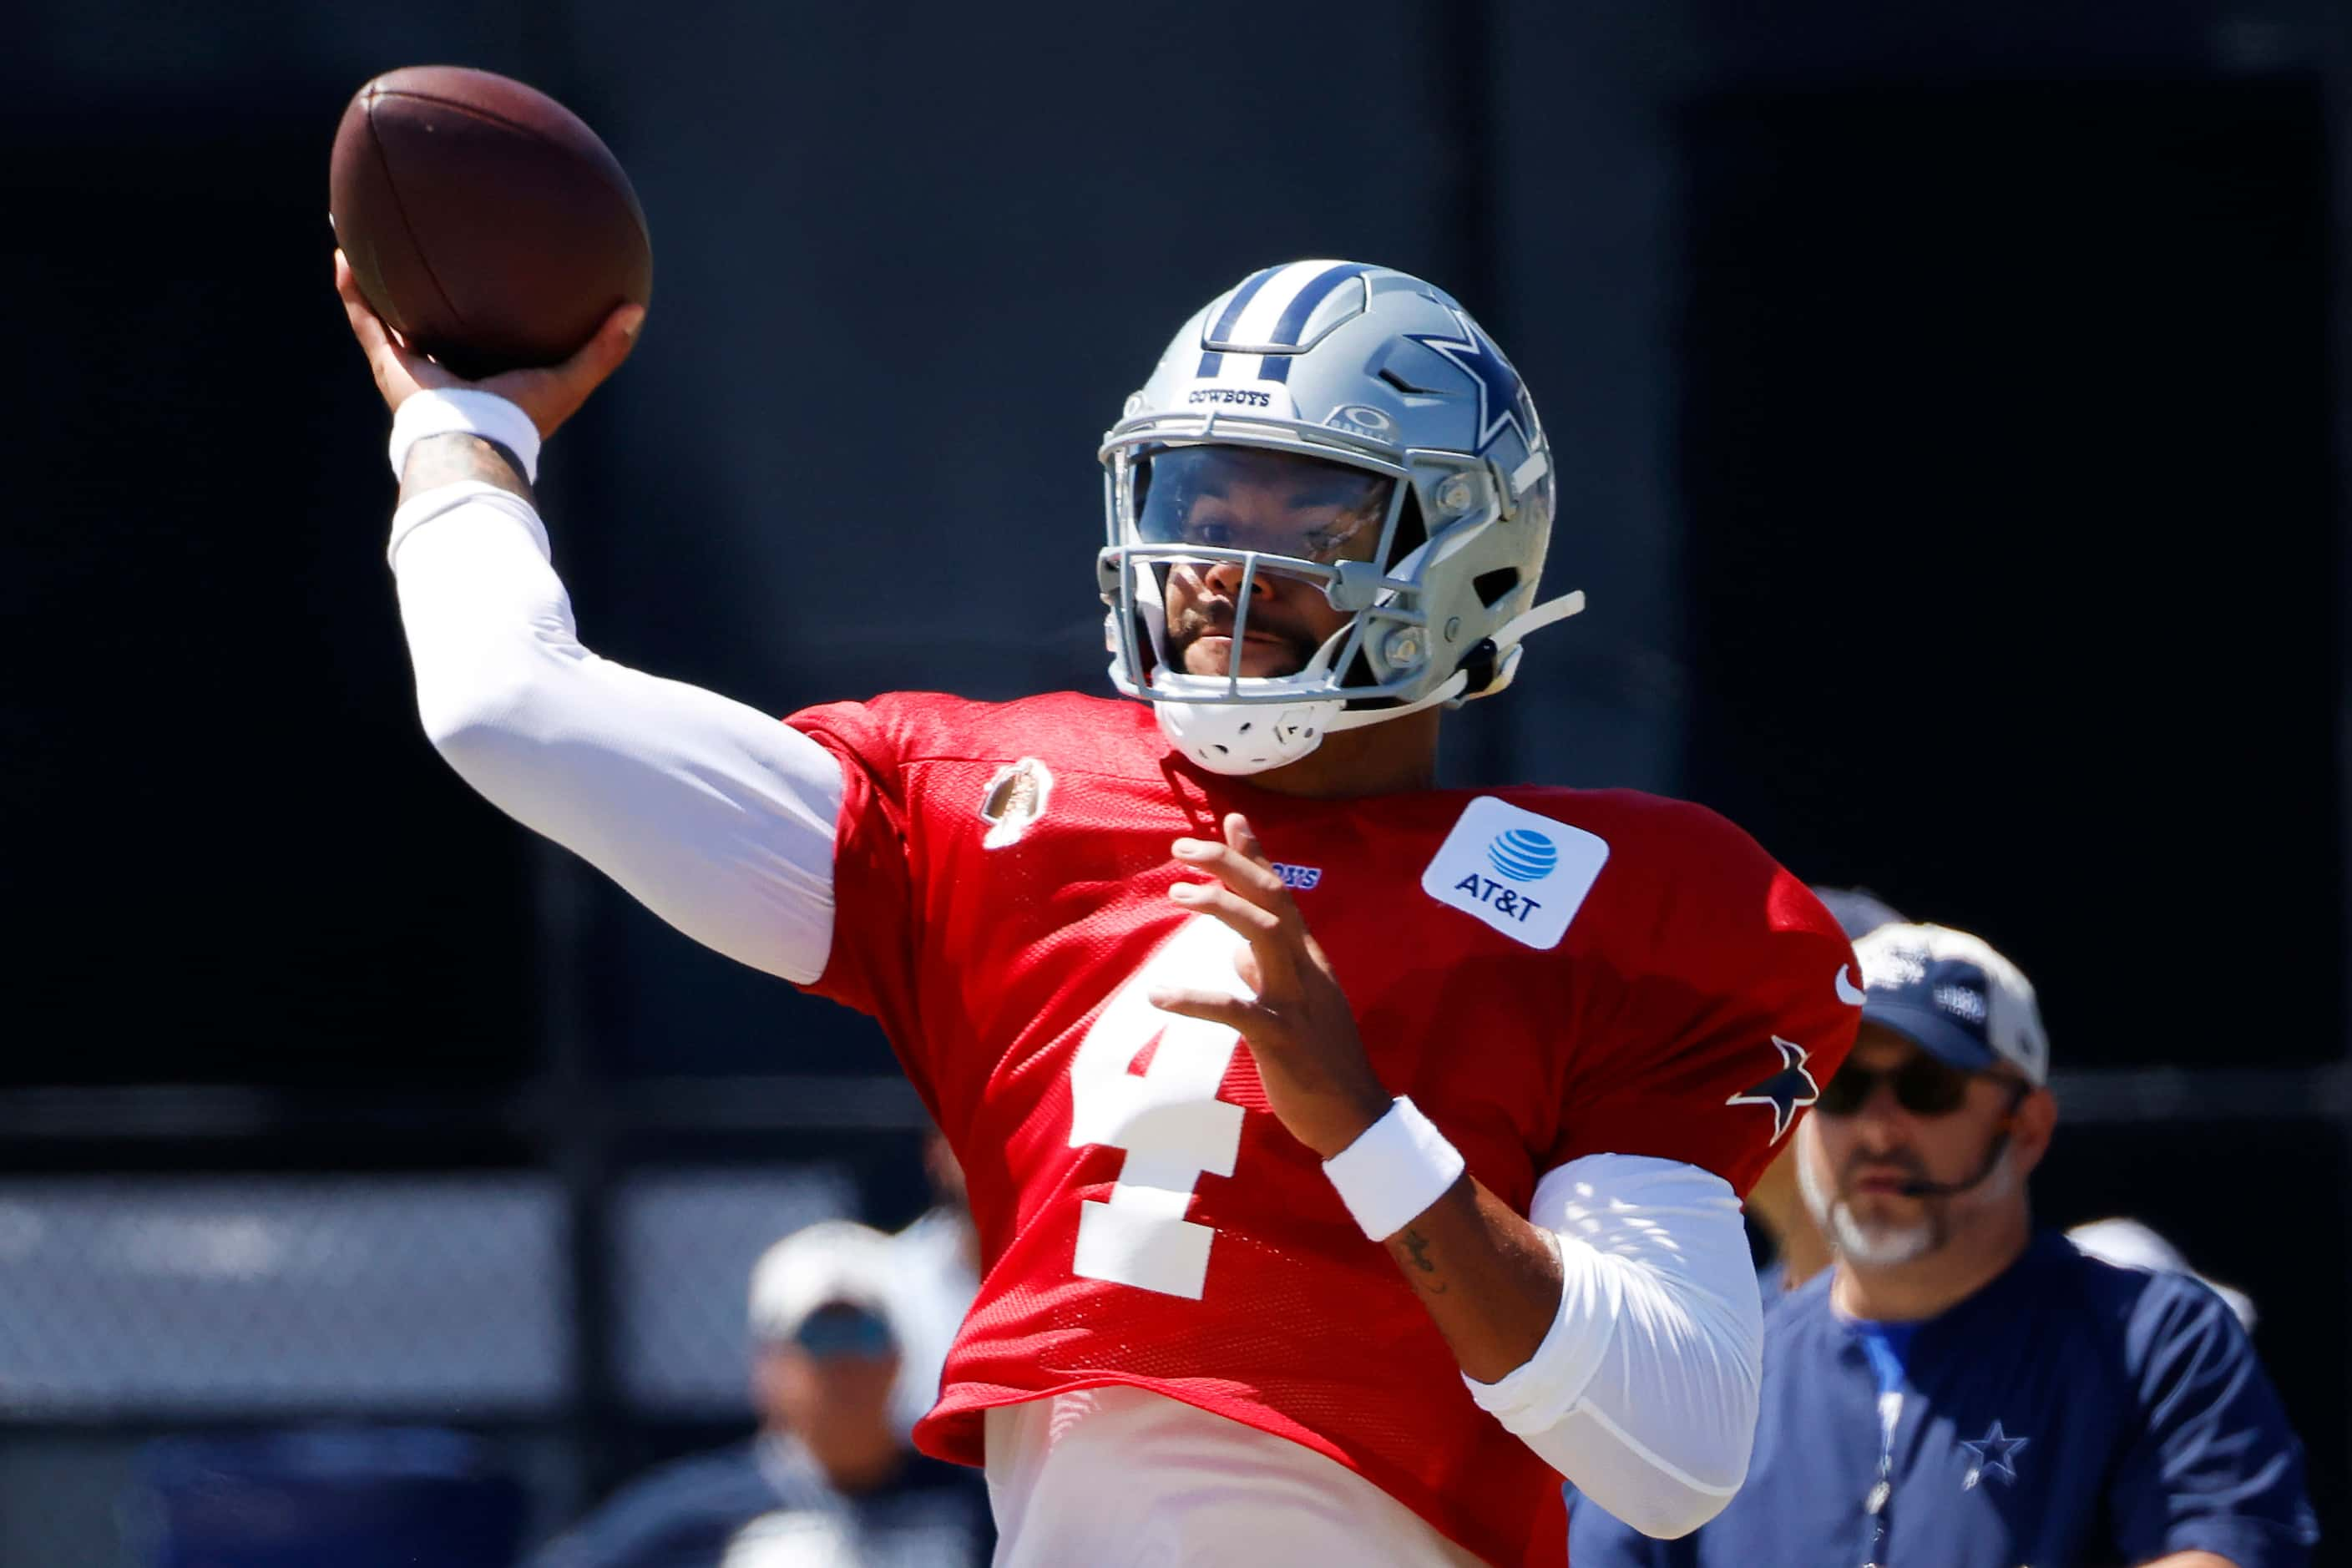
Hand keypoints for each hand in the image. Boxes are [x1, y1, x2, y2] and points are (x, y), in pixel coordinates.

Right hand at [333, 248, 643, 438]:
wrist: (475, 442)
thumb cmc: (524, 419)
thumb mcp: (572, 379)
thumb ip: (604, 348)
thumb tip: (637, 308)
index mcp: (487, 373)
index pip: (485, 334)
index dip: (485, 306)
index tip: (486, 272)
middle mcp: (448, 367)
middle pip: (435, 321)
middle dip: (430, 290)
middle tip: (430, 247)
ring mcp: (413, 365)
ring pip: (392, 316)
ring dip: (380, 281)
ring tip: (373, 239)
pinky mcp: (387, 363)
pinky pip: (365, 317)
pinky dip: (352, 288)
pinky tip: (345, 250)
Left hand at [1150, 812, 1393, 1158]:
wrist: (1355, 1116)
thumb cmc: (1320, 1059)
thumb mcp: (1297, 1002)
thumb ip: (1268, 969)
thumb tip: (1235, 946)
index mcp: (1308, 958)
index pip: (1282, 893)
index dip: (1256, 855)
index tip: (1229, 819)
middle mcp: (1305, 968)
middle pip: (1273, 898)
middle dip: (1230, 865)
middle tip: (1182, 849)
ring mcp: (1296, 1001)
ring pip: (1264, 935)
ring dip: (1220, 906)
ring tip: (1177, 892)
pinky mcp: (1280, 1038)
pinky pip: (1235, 1010)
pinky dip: (1195, 998)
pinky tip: (1159, 996)